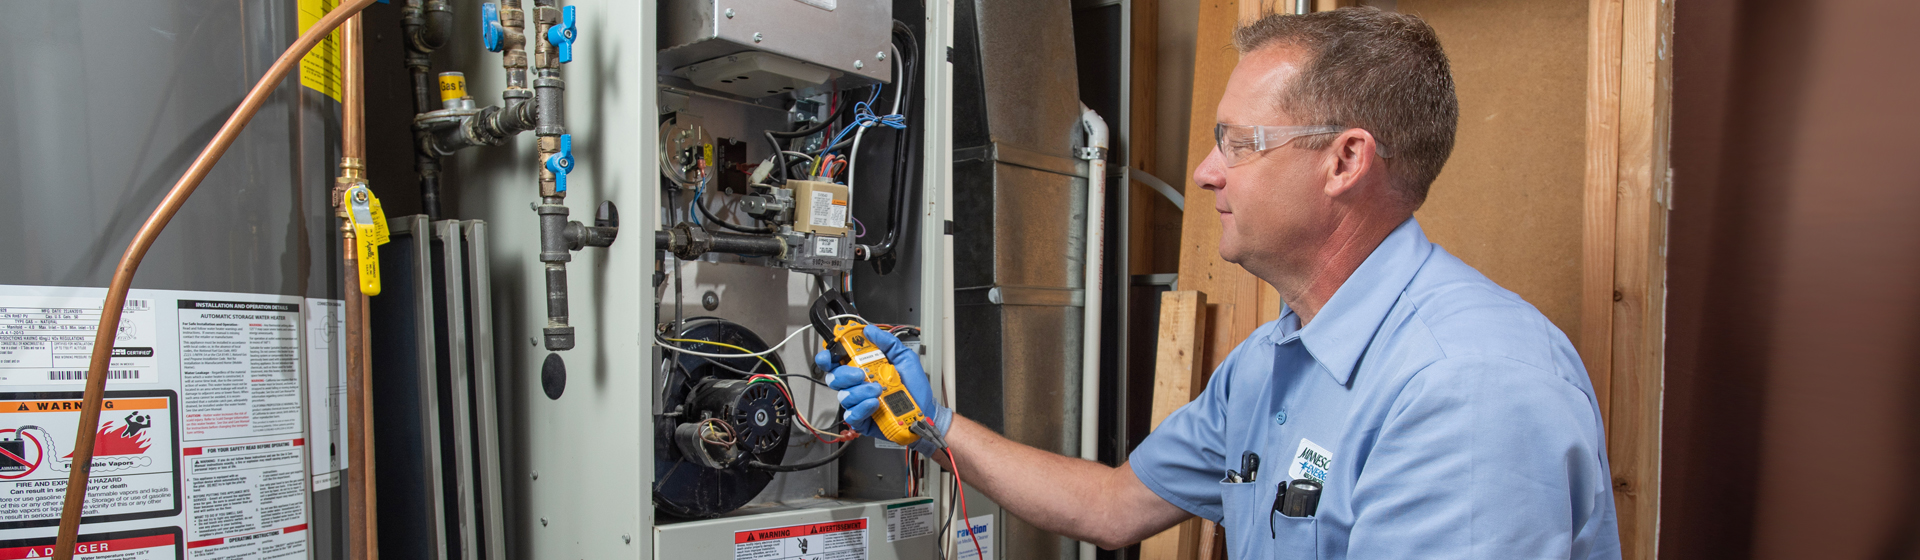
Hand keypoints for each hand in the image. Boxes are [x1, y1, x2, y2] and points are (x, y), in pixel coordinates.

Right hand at [815, 325, 950, 453]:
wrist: (925, 410)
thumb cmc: (915, 387)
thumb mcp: (905, 358)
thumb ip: (887, 342)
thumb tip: (869, 330)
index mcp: (864, 368)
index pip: (837, 361)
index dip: (827, 357)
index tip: (829, 355)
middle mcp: (857, 385)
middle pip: (834, 378)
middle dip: (845, 374)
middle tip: (861, 374)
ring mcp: (858, 403)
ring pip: (844, 396)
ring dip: (860, 391)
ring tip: (878, 390)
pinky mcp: (862, 420)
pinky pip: (852, 415)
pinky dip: (862, 407)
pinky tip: (874, 403)